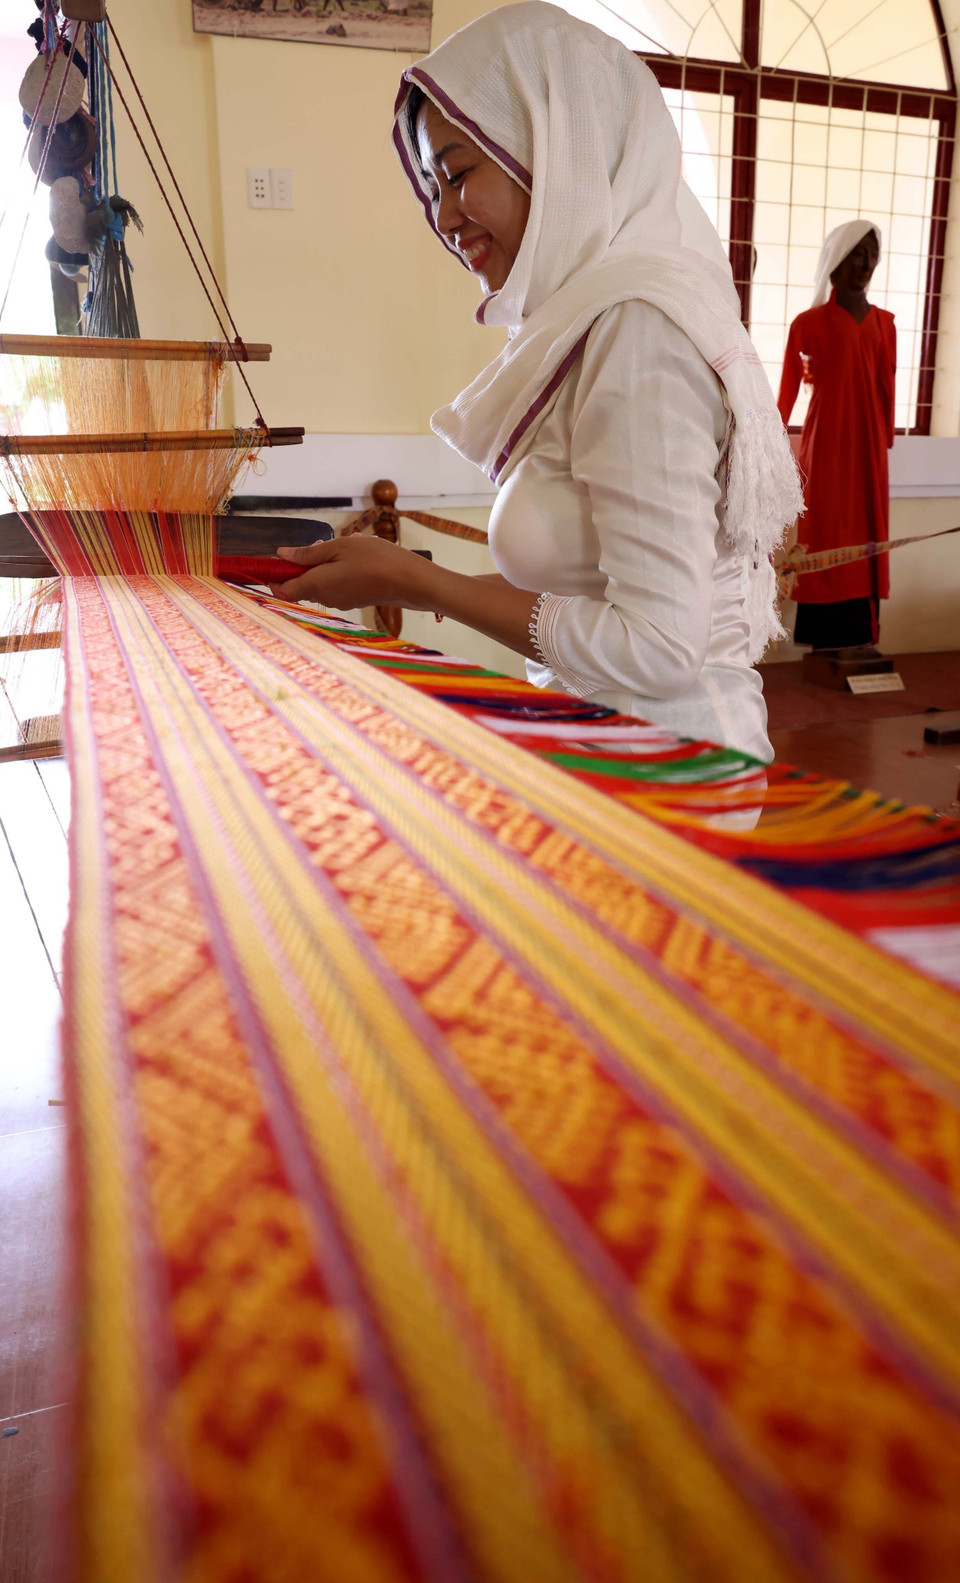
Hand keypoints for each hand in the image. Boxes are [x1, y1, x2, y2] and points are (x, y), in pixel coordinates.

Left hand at [271, 534, 433, 608]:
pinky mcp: (353, 601)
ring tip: (342, 546)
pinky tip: (354, 558)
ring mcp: (340, 602)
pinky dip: (336, 573)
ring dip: (322, 566)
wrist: (409, 581)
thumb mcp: (340, 546)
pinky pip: (335, 587)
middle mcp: (325, 598)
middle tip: (319, 545)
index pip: (283, 588)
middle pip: (301, 585)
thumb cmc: (375, 560)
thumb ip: (308, 552)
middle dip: (303, 565)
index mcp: (316, 584)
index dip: (275, 575)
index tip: (277, 560)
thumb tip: (282, 555)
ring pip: (319, 584)